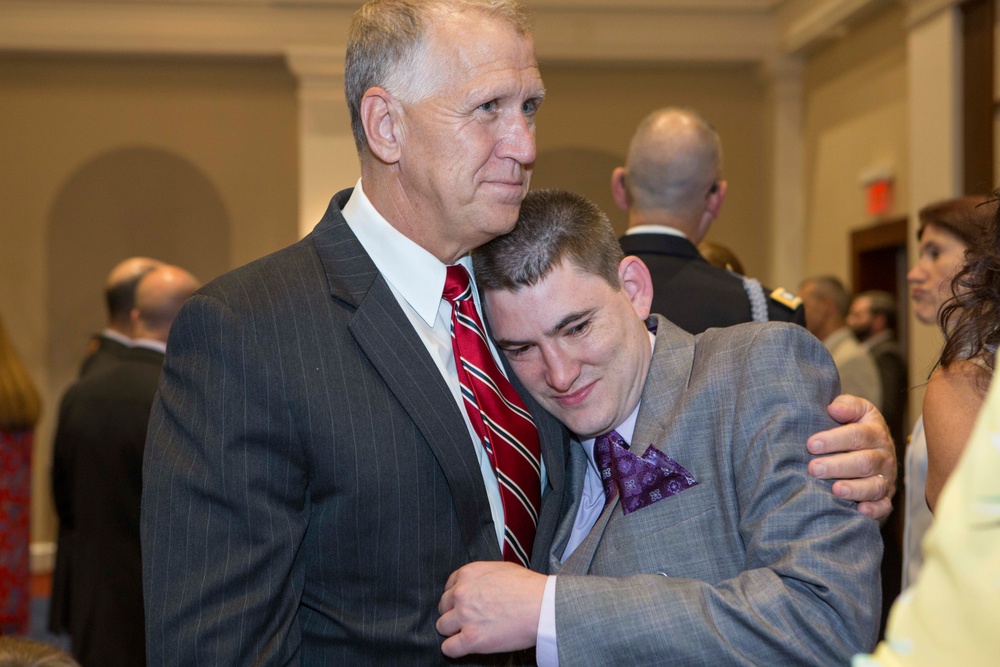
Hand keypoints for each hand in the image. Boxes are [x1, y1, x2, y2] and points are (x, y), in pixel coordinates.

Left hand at [437, 561, 546, 657]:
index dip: (457, 598)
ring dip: (453, 631)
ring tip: (469, 632)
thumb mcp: (501, 568)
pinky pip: (448, 648)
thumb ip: (482, 576)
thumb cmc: (529, 587)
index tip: (464, 605)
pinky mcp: (471, 639)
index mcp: (468, 574)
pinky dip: (455, 649)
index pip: (448, 587)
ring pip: (442, 627)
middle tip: (469, 619)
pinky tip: (466, 646)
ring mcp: (464, 616)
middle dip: (454, 613)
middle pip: (443, 607)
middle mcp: (461, 593)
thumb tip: (479, 585)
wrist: (543, 605)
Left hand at [806, 394, 895, 519]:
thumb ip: (846, 406)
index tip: (811, 444)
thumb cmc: (853, 427)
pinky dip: (874, 510)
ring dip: (855, 489)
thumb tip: (833, 409)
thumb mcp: (855, 410)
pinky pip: (884, 506)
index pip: (858, 435)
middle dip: (838, 466)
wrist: (870, 448)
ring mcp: (886, 478)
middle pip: (864, 462)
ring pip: (874, 485)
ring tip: (835, 490)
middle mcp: (884, 455)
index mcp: (875, 431)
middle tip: (814, 469)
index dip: (834, 440)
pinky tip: (859, 510)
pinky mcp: (885, 498)